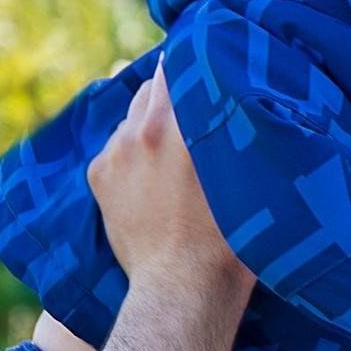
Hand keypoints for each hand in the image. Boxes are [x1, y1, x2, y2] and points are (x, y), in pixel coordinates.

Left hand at [86, 58, 250, 301]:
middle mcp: (142, 130)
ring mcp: (116, 152)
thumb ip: (244, 132)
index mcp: (183, 125)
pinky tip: (155, 173)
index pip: (184, 67)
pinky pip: (117, 143)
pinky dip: (134, 150)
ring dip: (154, 121)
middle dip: (177, 91)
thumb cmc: (231, 237)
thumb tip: (251, 100)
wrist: (182, 288)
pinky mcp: (99, 174)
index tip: (216, 62)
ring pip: (134, 114)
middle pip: (156, 84)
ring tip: (177, 147)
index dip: (201, 62)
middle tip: (201, 106)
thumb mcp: (250, 177)